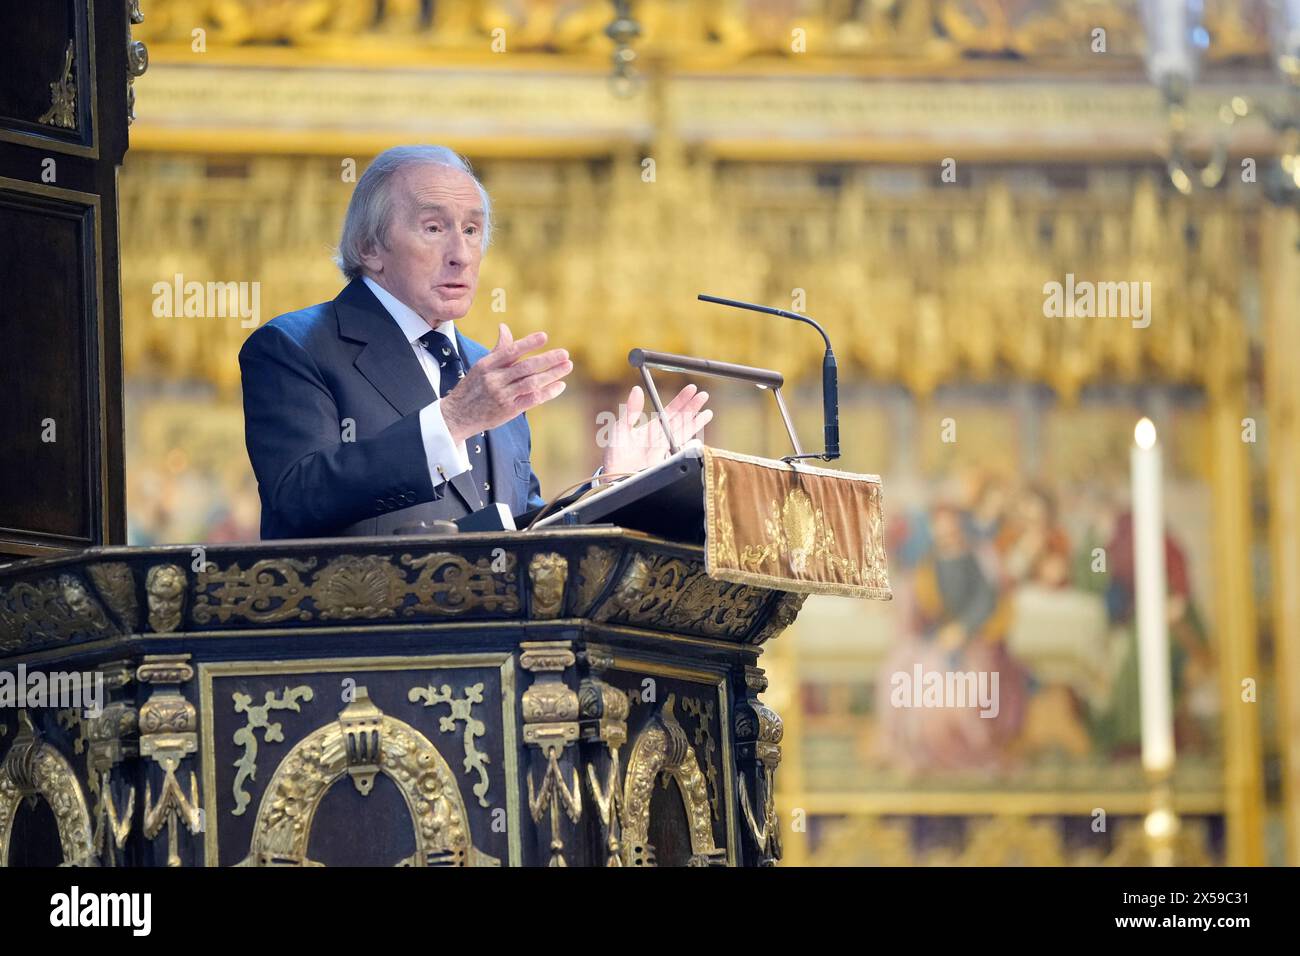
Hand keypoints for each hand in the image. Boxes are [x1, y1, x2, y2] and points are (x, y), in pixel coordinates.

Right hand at [440, 324, 572, 443]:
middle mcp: (495, 379)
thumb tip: (504, 327)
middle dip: (547, 360)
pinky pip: (532, 399)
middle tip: (565, 353)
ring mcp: (502, 395)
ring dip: (552, 374)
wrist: (457, 416)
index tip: (544, 336)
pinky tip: (560, 386)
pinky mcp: (508, 410)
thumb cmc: (472, 388)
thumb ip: (498, 350)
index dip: (528, 343)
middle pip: (525, 367)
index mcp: (487, 365)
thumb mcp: (481, 366)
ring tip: (567, 366)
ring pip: (531, 383)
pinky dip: (547, 392)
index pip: (510, 351)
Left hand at [598, 383, 712, 479]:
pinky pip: (679, 452)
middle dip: (693, 407)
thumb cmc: (615, 455)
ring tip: (708, 413)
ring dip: (696, 423)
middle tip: (704, 394)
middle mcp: (661, 438)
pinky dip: (688, 447)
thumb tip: (637, 390)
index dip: (681, 400)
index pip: (670, 411)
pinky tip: (696, 440)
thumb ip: (630, 410)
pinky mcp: (665, 462)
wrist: (614, 478)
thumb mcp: (620, 428)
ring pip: (684, 434)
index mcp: (652, 428)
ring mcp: (665, 450)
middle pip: (681, 420)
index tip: (691, 388)